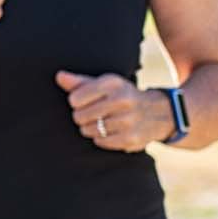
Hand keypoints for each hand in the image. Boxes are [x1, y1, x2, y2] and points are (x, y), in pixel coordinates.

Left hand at [55, 71, 174, 150]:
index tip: (83, 101)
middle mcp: (122, 100)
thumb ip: (79, 82)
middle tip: (91, 114)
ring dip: (90, 128)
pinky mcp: (131, 138)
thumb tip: (59, 76)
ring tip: (100, 122)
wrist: (158, 112)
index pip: (75, 98)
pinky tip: (109, 131)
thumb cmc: (122, 96)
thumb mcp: (104, 84)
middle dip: (81, 117)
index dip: (75, 102)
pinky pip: (100, 142)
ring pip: (89, 130)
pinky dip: (100, 139)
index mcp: (112, 83)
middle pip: (79, 116)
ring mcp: (128, 120)